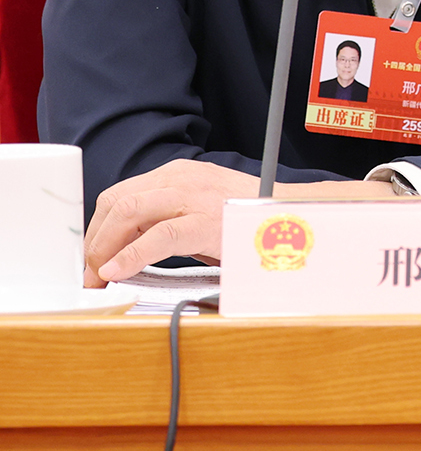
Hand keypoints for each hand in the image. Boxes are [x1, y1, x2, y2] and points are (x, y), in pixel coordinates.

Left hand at [83, 162, 393, 284]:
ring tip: (100, 276)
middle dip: (94, 240)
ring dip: (103, 248)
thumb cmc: (251, 222)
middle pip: (115, 201)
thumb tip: (124, 249)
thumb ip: (167, 218)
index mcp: (180, 174)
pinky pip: (157, 236)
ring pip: (127, 212)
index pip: (120, 195)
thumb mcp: (203, 209)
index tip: (93, 258)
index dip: (97, 229)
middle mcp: (183, 177)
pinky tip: (117, 271)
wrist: (300, 218)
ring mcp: (195, 195)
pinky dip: (130, 256)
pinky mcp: (207, 219)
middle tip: (90, 273)